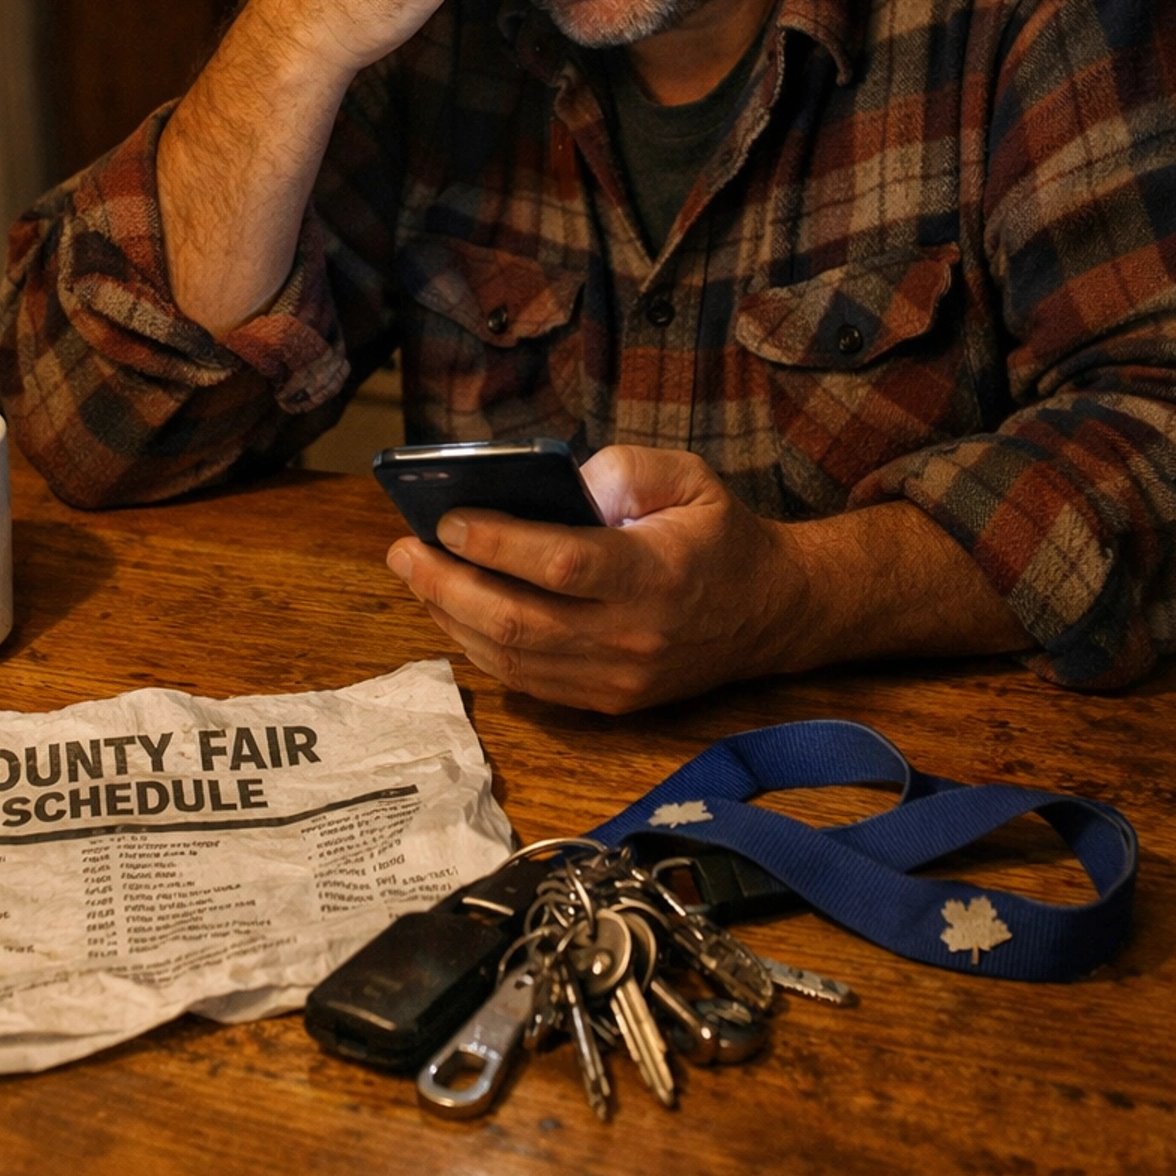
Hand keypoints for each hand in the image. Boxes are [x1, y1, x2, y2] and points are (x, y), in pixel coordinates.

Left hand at [385, 446, 808, 713]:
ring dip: (451, 617)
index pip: (561, 564)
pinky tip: (451, 610)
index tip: (447, 518)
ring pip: (512, 660)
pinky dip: (479, 647)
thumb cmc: (719, 533)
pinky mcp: (607, 703)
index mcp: (656, 574)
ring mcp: (617, 679)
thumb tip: (552, 485)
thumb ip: (621, 471)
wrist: (771, 612)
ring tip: (415, 574)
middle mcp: (633, 637)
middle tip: (403, 549)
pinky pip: (527, 682)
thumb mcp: (687, 476)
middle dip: (447, 585)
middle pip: (518, 622)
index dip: (496, 543)